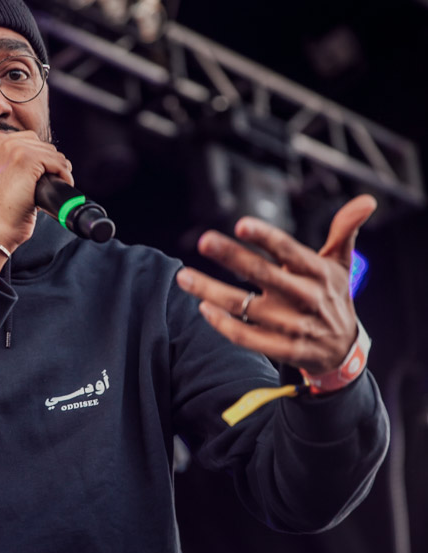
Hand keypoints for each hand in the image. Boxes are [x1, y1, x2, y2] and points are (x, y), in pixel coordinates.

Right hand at [0, 129, 72, 251]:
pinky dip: (65, 174)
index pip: (25, 140)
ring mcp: (11, 148)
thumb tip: (38, 159)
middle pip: (39, 144)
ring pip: (50, 152)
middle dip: (49, 162)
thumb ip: (8, 163)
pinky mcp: (26, 158)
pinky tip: (63, 184)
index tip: (43, 173)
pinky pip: (57, 162)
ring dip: (58, 169)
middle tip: (51, 181)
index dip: (38, 157)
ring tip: (56, 184)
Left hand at [176, 195, 376, 375]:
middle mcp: (305, 297)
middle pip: (262, 274)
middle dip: (231, 256)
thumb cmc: (333, 298)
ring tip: (185, 276)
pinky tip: (203, 308)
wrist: (343, 351)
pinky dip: (224, 325)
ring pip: (245, 307)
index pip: (289, 250)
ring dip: (211, 291)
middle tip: (204, 240)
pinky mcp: (284, 349)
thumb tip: (367, 200)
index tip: (241, 225)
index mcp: (318, 272)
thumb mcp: (341, 264)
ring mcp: (293, 326)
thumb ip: (344, 231)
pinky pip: (247, 337)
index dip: (266, 238)